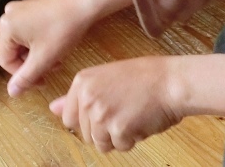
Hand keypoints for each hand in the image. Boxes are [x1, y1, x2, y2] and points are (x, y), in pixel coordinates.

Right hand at [0, 0, 93, 96]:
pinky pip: (28, 31)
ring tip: (56, 59)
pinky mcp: (30, 7)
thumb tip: (11, 93)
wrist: (84, 5)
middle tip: (51, 69)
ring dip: (37, 55)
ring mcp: (19, 9)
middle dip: (32, 63)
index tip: (42, 81)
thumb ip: (25, 78)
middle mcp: (8, 15)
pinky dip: (39, 42)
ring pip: (22, 43)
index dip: (22, 75)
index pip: (6, 61)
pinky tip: (54, 45)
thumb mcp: (43, 59)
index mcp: (6, 26)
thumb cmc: (63, 31)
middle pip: (14, 51)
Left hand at [49, 56, 182, 151]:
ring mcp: (101, 114)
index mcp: (81, 82)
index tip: (105, 111)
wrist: (171, 82)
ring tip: (132, 114)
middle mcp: (87, 97)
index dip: (88, 120)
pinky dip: (133, 139)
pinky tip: (141, 120)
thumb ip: (78, 97)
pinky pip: (121, 146)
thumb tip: (54, 109)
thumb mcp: (105, 78)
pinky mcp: (118, 129)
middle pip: (86, 134)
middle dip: (104, 129)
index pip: (69, 118)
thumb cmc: (144, 78)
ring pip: (101, 143)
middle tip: (124, 109)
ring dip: (118, 136)